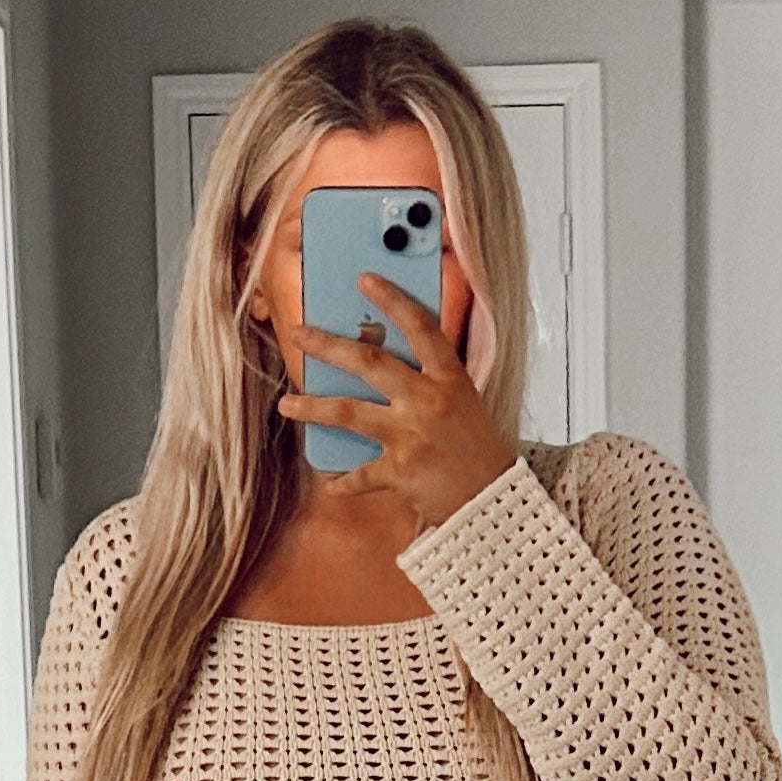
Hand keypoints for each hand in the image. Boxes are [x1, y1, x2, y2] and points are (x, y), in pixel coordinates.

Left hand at [277, 267, 513, 526]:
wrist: (495, 501)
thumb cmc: (477, 449)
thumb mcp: (462, 403)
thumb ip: (428, 381)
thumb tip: (377, 364)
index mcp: (450, 379)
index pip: (421, 328)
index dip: (393, 301)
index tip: (365, 279)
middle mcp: (428, 401)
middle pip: (369, 363)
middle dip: (328, 345)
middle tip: (298, 333)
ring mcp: (411, 435)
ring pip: (348, 412)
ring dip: (312, 407)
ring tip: (286, 404)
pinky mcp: (400, 471)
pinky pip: (360, 475)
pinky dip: (343, 482)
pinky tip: (330, 484)